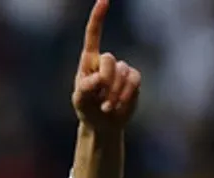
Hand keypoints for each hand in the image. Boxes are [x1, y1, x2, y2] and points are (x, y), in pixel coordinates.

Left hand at [72, 0, 140, 131]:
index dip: (98, 17)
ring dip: (114, 94)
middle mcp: (106, 61)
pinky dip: (126, 96)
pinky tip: (117, 106)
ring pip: (123, 74)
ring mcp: (122, 69)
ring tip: (106, 107)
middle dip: (105, 81)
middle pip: (109, 60)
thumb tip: (99, 79)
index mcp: (89, 61)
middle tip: (99, 99)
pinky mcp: (133, 79)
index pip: (93, 35)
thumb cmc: (86, 108)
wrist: (102, 123)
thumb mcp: (80, 100)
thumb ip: (85, 87)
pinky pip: (134, 82)